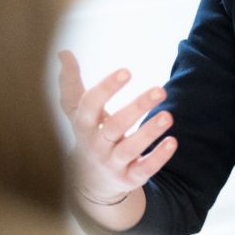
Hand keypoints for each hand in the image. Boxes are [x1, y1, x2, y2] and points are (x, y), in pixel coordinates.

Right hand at [58, 50, 177, 213]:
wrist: (90, 182)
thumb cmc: (89, 134)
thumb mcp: (77, 111)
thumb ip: (71, 83)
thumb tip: (62, 52)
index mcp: (83, 125)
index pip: (90, 105)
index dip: (107, 87)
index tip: (127, 70)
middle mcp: (95, 145)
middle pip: (114, 126)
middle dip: (137, 108)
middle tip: (160, 90)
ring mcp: (111, 164)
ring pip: (130, 149)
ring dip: (149, 132)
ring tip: (168, 116)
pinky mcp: (128, 179)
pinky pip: (143, 170)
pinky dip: (158, 158)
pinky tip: (172, 141)